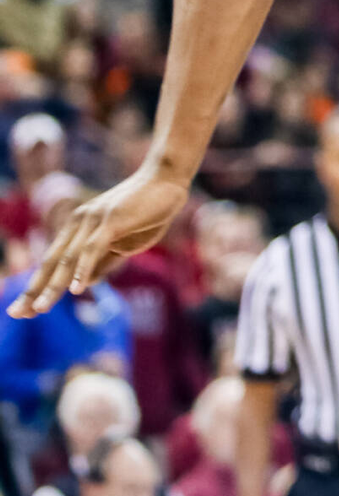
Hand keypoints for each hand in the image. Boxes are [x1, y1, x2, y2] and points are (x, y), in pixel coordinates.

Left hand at [6, 168, 187, 316]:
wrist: (167, 181)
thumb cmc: (147, 211)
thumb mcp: (123, 243)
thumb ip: (103, 261)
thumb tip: (84, 283)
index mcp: (80, 229)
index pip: (53, 262)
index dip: (36, 286)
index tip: (21, 310)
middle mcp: (79, 223)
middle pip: (52, 262)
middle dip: (34, 290)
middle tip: (15, 314)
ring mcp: (94, 220)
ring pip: (68, 258)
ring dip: (53, 285)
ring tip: (39, 309)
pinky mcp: (110, 220)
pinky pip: (93, 248)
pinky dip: (83, 269)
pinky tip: (77, 289)